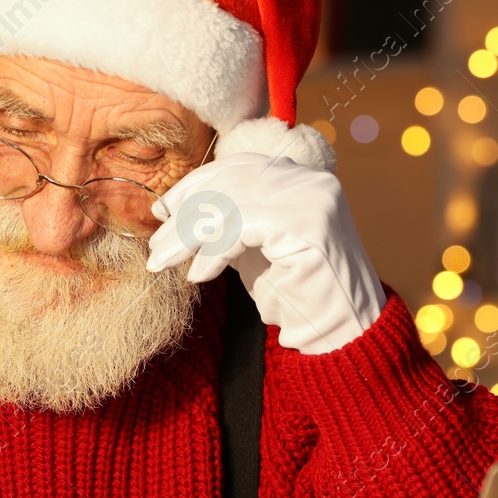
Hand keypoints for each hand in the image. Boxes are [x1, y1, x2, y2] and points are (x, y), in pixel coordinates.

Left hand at [146, 152, 386, 353]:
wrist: (341, 330)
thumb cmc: (295, 292)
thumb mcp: (253, 245)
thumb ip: (227, 220)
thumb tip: (173, 208)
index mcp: (299, 176)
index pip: (236, 167)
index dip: (194, 186)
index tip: (162, 210)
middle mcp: (308, 179)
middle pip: (228, 182)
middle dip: (184, 214)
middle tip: (156, 246)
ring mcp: (310, 198)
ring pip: (228, 204)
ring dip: (187, 236)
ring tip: (164, 262)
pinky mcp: (306, 224)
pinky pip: (239, 228)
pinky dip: (212, 253)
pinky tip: (200, 276)